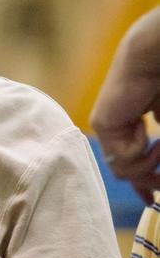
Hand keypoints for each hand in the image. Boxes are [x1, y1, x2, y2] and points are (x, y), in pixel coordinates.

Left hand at [90, 7, 159, 204]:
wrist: (156, 57)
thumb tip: (157, 180)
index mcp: (132, 124)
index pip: (132, 163)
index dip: (144, 183)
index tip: (151, 200)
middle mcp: (116, 127)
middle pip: (126, 172)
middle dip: (147, 182)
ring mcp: (107, 126)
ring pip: (123, 170)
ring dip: (149, 164)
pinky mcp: (102, 124)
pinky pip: (123, 157)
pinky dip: (141, 150)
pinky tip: (146, 129)